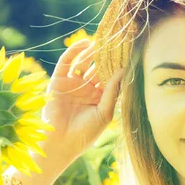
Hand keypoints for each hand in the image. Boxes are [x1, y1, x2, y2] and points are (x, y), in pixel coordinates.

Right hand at [39, 40, 124, 166]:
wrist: (61, 142)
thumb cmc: (85, 133)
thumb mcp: (104, 112)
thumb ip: (112, 91)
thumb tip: (123, 71)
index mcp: (98, 98)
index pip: (109, 78)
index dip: (116, 67)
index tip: (127, 54)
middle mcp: (85, 89)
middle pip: (97, 68)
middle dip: (105, 57)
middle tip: (115, 43)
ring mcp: (72, 84)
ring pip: (83, 63)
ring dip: (92, 52)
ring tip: (102, 41)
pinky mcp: (58, 81)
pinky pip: (66, 62)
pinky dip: (74, 52)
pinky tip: (85, 44)